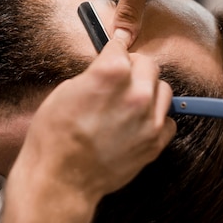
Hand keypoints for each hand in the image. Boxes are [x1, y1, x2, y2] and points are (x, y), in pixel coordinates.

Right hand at [1, 40, 174, 222]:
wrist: (60, 176)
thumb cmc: (54, 135)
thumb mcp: (67, 90)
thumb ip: (95, 75)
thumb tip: (107, 69)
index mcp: (111, 73)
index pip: (121, 47)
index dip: (115, 46)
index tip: (117, 45)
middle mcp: (137, 93)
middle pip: (149, 64)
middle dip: (134, 66)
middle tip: (121, 75)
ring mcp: (149, 120)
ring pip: (164, 90)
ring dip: (149, 90)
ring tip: (130, 100)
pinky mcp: (155, 143)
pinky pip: (168, 120)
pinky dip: (156, 118)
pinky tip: (137, 122)